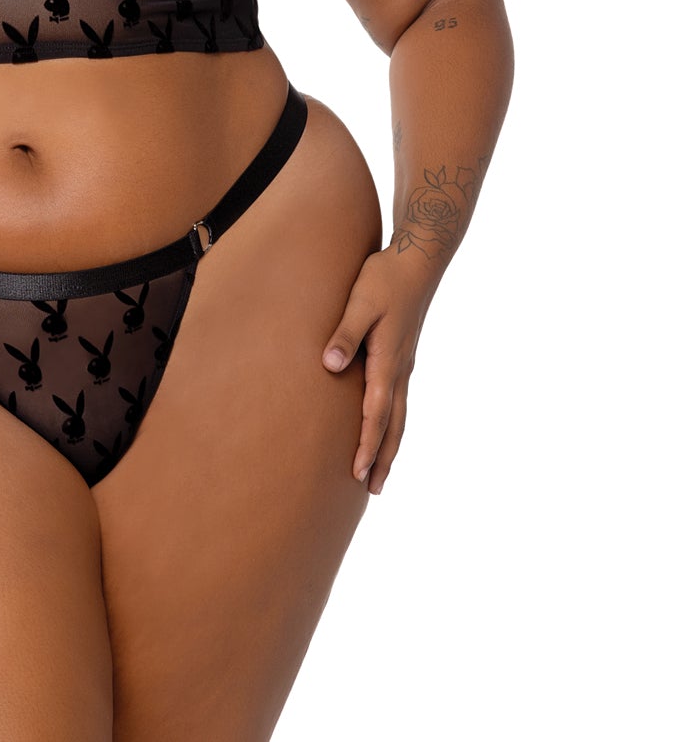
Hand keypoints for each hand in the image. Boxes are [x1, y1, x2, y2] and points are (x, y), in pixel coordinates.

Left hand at [321, 247, 438, 494]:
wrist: (419, 260)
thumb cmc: (384, 278)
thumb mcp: (360, 302)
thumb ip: (344, 334)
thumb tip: (329, 367)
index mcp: (388, 359)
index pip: (377, 412)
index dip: (367, 444)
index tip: (357, 472)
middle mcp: (400, 368)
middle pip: (395, 424)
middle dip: (383, 458)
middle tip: (372, 490)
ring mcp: (405, 363)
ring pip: (400, 415)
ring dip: (390, 445)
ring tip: (380, 472)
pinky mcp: (403, 355)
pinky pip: (399, 399)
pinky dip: (394, 423)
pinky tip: (386, 428)